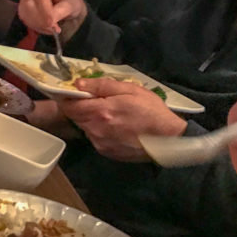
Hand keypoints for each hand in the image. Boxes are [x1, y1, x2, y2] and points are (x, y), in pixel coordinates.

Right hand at [17, 0, 86, 39]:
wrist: (67, 6)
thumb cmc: (71, 2)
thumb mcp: (73, 5)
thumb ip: (62, 11)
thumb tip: (50, 21)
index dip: (44, 11)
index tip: (51, 24)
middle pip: (29, 3)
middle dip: (40, 20)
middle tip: (54, 30)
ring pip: (25, 11)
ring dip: (37, 24)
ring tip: (51, 29)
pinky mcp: (23, 5)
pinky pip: (24, 17)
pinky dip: (34, 26)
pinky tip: (45, 28)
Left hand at [60, 78, 185, 161]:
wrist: (169, 139)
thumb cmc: (151, 110)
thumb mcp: (129, 89)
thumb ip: (101, 86)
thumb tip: (78, 84)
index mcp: (100, 112)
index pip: (69, 106)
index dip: (67, 97)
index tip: (72, 91)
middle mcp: (96, 130)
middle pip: (75, 117)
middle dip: (80, 107)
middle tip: (94, 99)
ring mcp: (101, 144)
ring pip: (84, 127)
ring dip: (89, 119)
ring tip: (108, 112)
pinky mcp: (107, 153)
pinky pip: (94, 138)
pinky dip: (98, 130)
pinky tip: (114, 126)